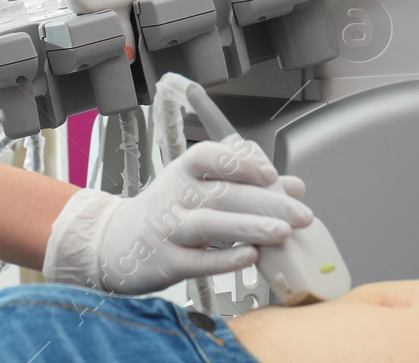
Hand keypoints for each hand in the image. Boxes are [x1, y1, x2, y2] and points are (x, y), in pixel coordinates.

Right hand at [42, 136, 312, 295]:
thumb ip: (248, 186)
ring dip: (248, 226)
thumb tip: (295, 186)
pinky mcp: (165, 261)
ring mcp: (167, 228)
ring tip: (283, 233)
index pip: (209, 157)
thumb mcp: (201, 188)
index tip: (270, 173)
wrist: (116, 244)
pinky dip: (225, 258)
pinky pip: (197, 260)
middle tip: (302, 215)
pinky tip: (251, 256)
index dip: (240, 163)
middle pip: (222, 193)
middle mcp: (174, 195)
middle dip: (266, 202)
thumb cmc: (170, 211)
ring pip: (209, 224)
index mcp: (183, 171)